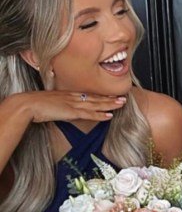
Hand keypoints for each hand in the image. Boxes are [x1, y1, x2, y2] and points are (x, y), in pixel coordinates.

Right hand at [9, 89, 126, 124]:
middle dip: (110, 98)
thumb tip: (63, 111)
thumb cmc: (35, 105)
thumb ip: (59, 107)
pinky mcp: (71, 112)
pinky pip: (89, 114)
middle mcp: (73, 97)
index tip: (111, 95)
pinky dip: (100, 115)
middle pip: (95, 97)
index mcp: (68, 95)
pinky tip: (109, 116)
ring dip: (109, 104)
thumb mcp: (50, 104)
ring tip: (121, 104)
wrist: (28, 104)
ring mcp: (73, 104)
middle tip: (123, 97)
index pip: (88, 95)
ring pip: (96, 104)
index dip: (101, 95)